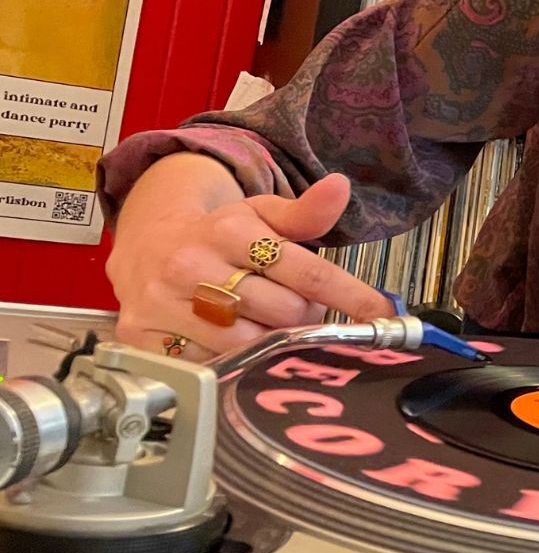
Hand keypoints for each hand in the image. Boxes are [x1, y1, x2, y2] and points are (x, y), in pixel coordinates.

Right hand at [108, 173, 392, 357]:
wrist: (145, 249)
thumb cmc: (218, 236)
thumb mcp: (261, 215)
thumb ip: (305, 212)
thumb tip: (340, 187)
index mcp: (229, 231)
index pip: (307, 272)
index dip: (351, 296)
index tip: (381, 313)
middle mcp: (191, 265)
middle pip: (284, 312)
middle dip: (303, 315)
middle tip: (296, 308)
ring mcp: (163, 303)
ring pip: (248, 344)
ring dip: (270, 341)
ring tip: (265, 322)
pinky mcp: (142, 335)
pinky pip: (208, 365)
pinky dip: (228, 361)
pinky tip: (228, 341)